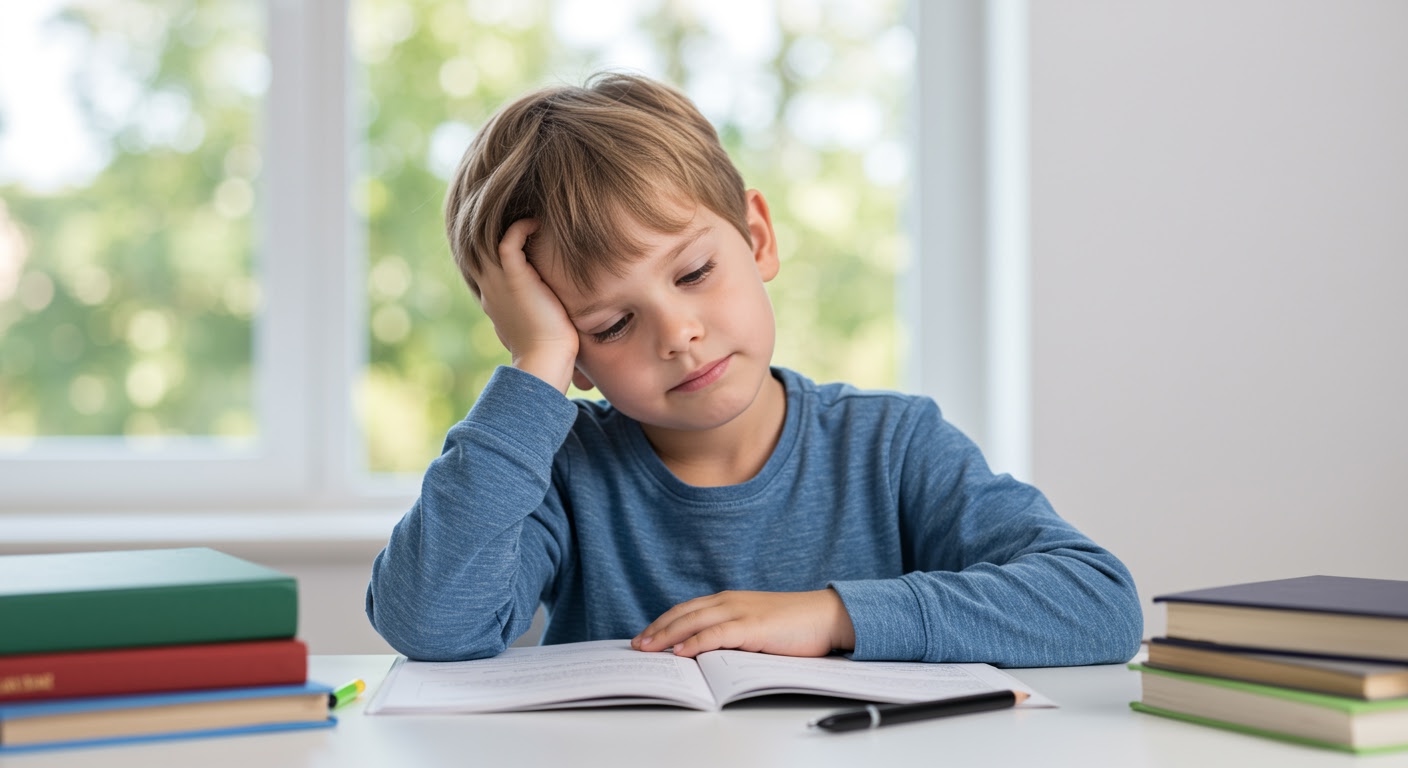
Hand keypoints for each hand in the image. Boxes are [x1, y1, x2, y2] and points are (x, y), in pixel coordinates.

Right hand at [469, 219, 578, 391]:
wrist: (545, 361)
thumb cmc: (549, 349)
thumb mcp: (537, 324)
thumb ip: (536, 310)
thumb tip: (553, 309)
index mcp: (492, 297)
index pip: (487, 261)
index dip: (499, 243)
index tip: (522, 232)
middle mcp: (488, 286)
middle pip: (482, 243)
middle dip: (497, 224)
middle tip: (522, 210)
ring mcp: (497, 281)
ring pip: (489, 237)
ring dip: (510, 221)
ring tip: (532, 213)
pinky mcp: (512, 278)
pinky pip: (508, 240)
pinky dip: (522, 227)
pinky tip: (538, 224)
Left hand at [631, 589, 855, 658]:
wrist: (827, 616)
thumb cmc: (795, 624)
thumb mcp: (756, 626)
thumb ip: (732, 633)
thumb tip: (705, 652)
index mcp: (729, 600)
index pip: (687, 609)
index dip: (663, 622)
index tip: (645, 635)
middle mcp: (730, 601)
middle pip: (684, 613)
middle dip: (657, 629)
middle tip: (636, 644)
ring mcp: (741, 612)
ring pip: (694, 621)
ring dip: (667, 635)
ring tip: (648, 648)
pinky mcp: (752, 626)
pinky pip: (717, 634)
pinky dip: (696, 642)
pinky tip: (681, 652)